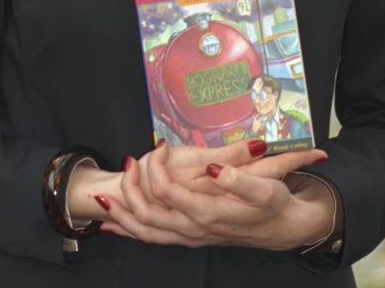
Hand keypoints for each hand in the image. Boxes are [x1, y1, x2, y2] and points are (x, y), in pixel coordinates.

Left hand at [94, 140, 332, 249]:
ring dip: (122, 216)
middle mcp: (194, 229)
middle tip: (127, 161)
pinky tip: (113, 227)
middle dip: (129, 191)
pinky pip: (153, 240)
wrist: (282, 228)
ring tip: (102, 199)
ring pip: (146, 232)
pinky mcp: (190, 237)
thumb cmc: (272, 204)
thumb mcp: (264, 187)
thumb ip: (239, 178)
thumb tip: (215, 169)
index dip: (158, 168)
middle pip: (148, 215)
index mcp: (209, 213)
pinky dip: (130, 232)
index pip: (169, 192)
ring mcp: (190, 237)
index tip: (160, 144)